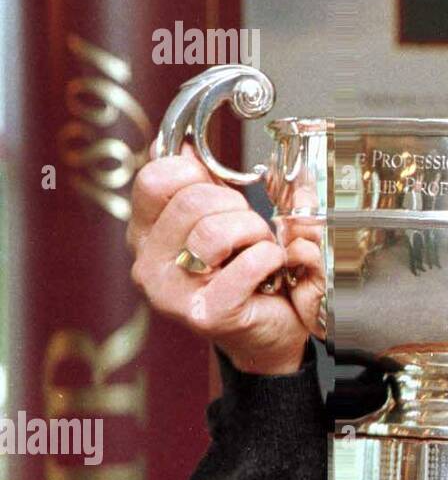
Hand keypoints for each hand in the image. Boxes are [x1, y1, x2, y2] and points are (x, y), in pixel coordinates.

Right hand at [126, 142, 323, 374]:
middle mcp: (148, 265)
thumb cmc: (244, 273)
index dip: (197, 173)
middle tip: (249, 230)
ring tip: (259, 248)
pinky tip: (270, 269)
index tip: (220, 190)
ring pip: (217, 231)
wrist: (266, 333)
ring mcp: (172, 294)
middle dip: (236, 207)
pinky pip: (249, 263)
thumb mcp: (219, 220)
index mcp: (144, 235)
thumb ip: (201, 185)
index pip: (156, 178)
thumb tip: (184, 147)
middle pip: (193, 201)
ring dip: (254, 232)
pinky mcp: (207, 315)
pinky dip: (271, 258)